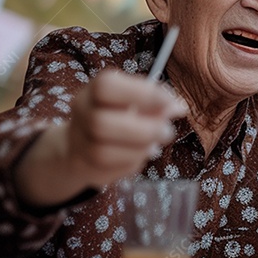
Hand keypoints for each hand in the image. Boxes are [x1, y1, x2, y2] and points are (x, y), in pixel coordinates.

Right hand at [16, 70, 187, 206]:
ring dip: (138, 150)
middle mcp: (81, 114)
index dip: (141, 94)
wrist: (82, 144)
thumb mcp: (135, 102)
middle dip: (142, 130)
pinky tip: (140, 155)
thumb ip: (155, 102)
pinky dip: (132, 163)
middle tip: (166, 131)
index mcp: (93, 90)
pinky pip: (109, 170)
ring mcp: (78, 143)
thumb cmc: (117, 115)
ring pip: (103, 152)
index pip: (107, 87)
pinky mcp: (85, 167)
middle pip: (101, 123)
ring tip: (155, 145)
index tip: (169, 101)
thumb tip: (178, 108)